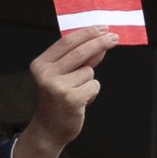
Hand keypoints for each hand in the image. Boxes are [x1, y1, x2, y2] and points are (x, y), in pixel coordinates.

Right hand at [13, 26, 118, 157]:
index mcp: (41, 64)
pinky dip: (92, 92)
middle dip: (100, 42)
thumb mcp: (64, 76)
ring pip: (89, 71)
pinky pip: (94, 85)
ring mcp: (57, 87)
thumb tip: (101, 44)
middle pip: (79, 52)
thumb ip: (80, 60)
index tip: (103, 28)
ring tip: (78, 92)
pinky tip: (81, 101)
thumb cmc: (58, 100)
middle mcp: (46, 74)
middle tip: (115, 37)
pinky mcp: (70, 99)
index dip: (87, 33)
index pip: (67, 42)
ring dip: (89, 80)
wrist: (50, 129)